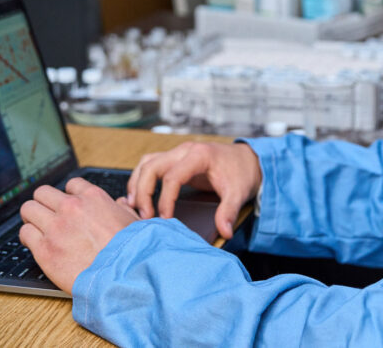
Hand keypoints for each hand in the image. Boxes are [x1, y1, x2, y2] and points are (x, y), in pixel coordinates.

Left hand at [19, 177, 138, 292]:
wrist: (121, 275)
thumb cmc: (131, 250)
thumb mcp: (134, 221)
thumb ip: (122, 209)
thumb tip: (120, 204)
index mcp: (93, 198)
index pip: (71, 184)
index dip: (69, 196)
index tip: (68, 206)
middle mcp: (71, 208)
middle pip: (42, 192)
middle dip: (44, 203)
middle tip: (46, 215)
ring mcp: (55, 227)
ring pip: (28, 209)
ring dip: (32, 218)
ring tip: (37, 228)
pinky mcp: (44, 249)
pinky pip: (25, 233)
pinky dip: (28, 237)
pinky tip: (34, 243)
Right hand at [126, 141, 261, 239]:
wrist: (248, 160)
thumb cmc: (242, 173)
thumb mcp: (239, 193)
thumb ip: (229, 212)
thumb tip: (224, 232)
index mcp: (199, 155)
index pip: (173, 176)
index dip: (166, 200)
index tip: (165, 219)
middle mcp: (185, 151)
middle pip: (152, 166)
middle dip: (143, 191)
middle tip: (144, 215)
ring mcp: (178, 153)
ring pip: (147, 163)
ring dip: (138, 183)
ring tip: (134, 206)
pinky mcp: (175, 159)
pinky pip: (151, 164)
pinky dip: (141, 179)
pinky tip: (139, 196)